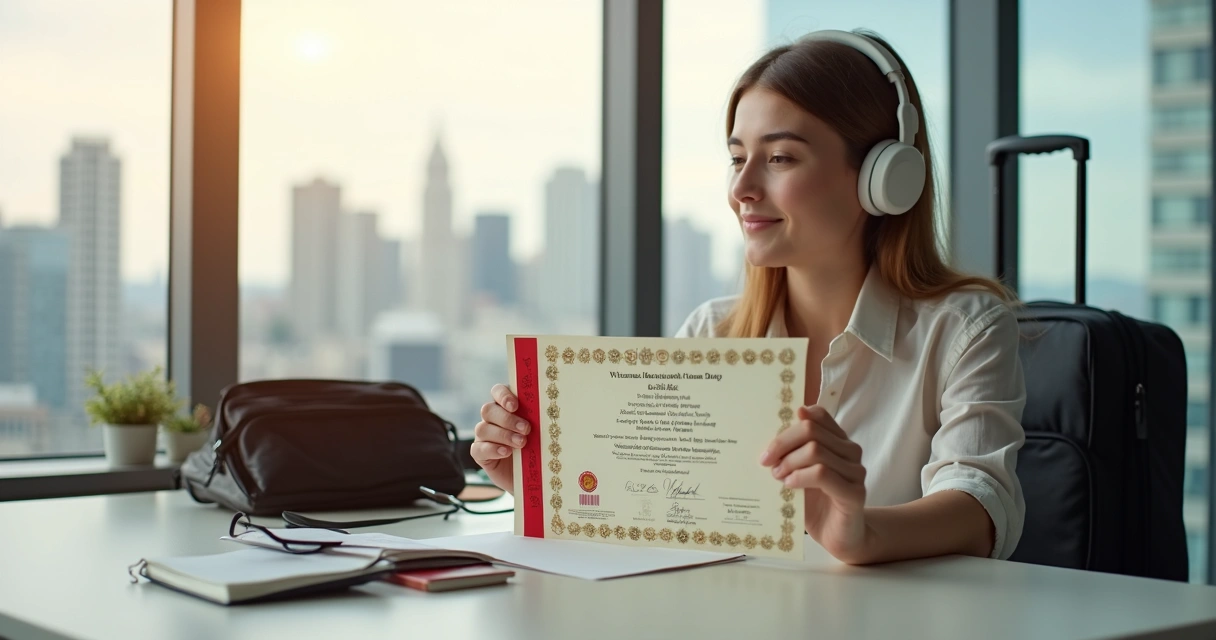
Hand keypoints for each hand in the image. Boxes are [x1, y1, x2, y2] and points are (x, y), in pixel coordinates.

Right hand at [470, 384, 529, 493]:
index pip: (497, 391)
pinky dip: (493, 449)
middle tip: (526, 429)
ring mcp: (484, 436)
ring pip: (482, 429)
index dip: (503, 395)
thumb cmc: (538, 448)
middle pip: (488, 410)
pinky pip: (478, 448)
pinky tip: (507, 452)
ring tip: (521, 443)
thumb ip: (538, 419)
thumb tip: (549, 410)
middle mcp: (492, 419)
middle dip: (507, 419)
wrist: (532, 475)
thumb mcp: (540, 432)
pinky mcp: (480, 454)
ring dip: (503, 435)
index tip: (515, 406)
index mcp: (505, 406)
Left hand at [760, 405, 869, 562]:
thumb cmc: (817, 504)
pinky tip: (789, 485)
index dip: (789, 425)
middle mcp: (850, 451)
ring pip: (816, 451)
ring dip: (789, 462)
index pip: (817, 415)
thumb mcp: (800, 473)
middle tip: (766, 462)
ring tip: (777, 476)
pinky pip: (822, 474)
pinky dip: (800, 477)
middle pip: (811, 430)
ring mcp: (855, 471)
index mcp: (838, 441)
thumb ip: (792, 454)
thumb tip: (769, 438)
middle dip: (783, 444)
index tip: (770, 445)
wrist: (839, 537)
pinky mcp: (855, 493)